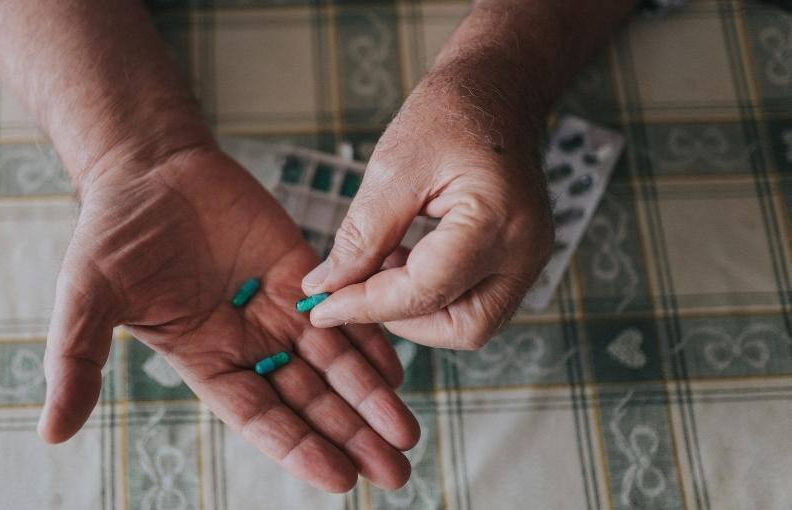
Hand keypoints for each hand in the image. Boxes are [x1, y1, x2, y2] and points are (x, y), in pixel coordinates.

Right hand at [38, 145, 418, 491]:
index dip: (298, 448)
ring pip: (333, 362)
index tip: (340, 478)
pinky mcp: (300, 269)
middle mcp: (249, 342)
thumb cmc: (112, 234)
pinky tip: (398, 368)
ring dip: (371, 397)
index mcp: (206, 361)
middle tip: (395, 472)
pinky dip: (369, 337)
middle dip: (350, 435)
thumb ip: (76, 363)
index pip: (260, 417)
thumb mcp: (86, 300)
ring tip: (407, 434)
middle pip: (308, 400)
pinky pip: (341, 310)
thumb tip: (49, 435)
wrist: (149, 167)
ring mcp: (278, 307)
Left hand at [301, 61, 553, 349]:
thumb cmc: (447, 116)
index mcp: (495, 221)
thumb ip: (361, 235)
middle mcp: (524, 251)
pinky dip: (435, 297)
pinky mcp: (519, 260)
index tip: (322, 307)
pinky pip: (476, 301)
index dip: (367, 305)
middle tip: (357, 290)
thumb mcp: (392, 169)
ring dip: (419, 311)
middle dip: (403, 320)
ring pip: (472, 323)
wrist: (494, 92)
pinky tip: (404, 261)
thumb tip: (325, 286)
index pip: (425, 291)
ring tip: (381, 266)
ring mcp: (529, 259)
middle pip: (463, 328)